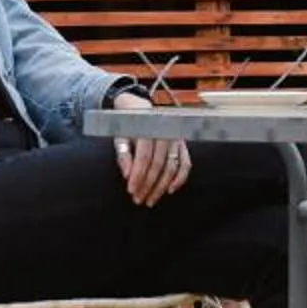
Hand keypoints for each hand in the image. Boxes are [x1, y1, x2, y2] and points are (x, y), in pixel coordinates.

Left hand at [108, 90, 188, 206]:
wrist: (140, 108)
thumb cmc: (128, 124)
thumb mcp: (120, 135)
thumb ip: (123, 154)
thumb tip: (127, 175)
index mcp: (148, 129)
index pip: (144, 158)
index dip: (138, 176)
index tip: (131, 190)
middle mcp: (165, 133)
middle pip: (158, 165)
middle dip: (148, 185)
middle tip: (139, 199)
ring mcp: (176, 139)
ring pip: (171, 168)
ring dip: (161, 186)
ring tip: (150, 199)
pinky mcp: (183, 144)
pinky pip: (185, 164)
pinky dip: (180, 178)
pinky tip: (170, 190)